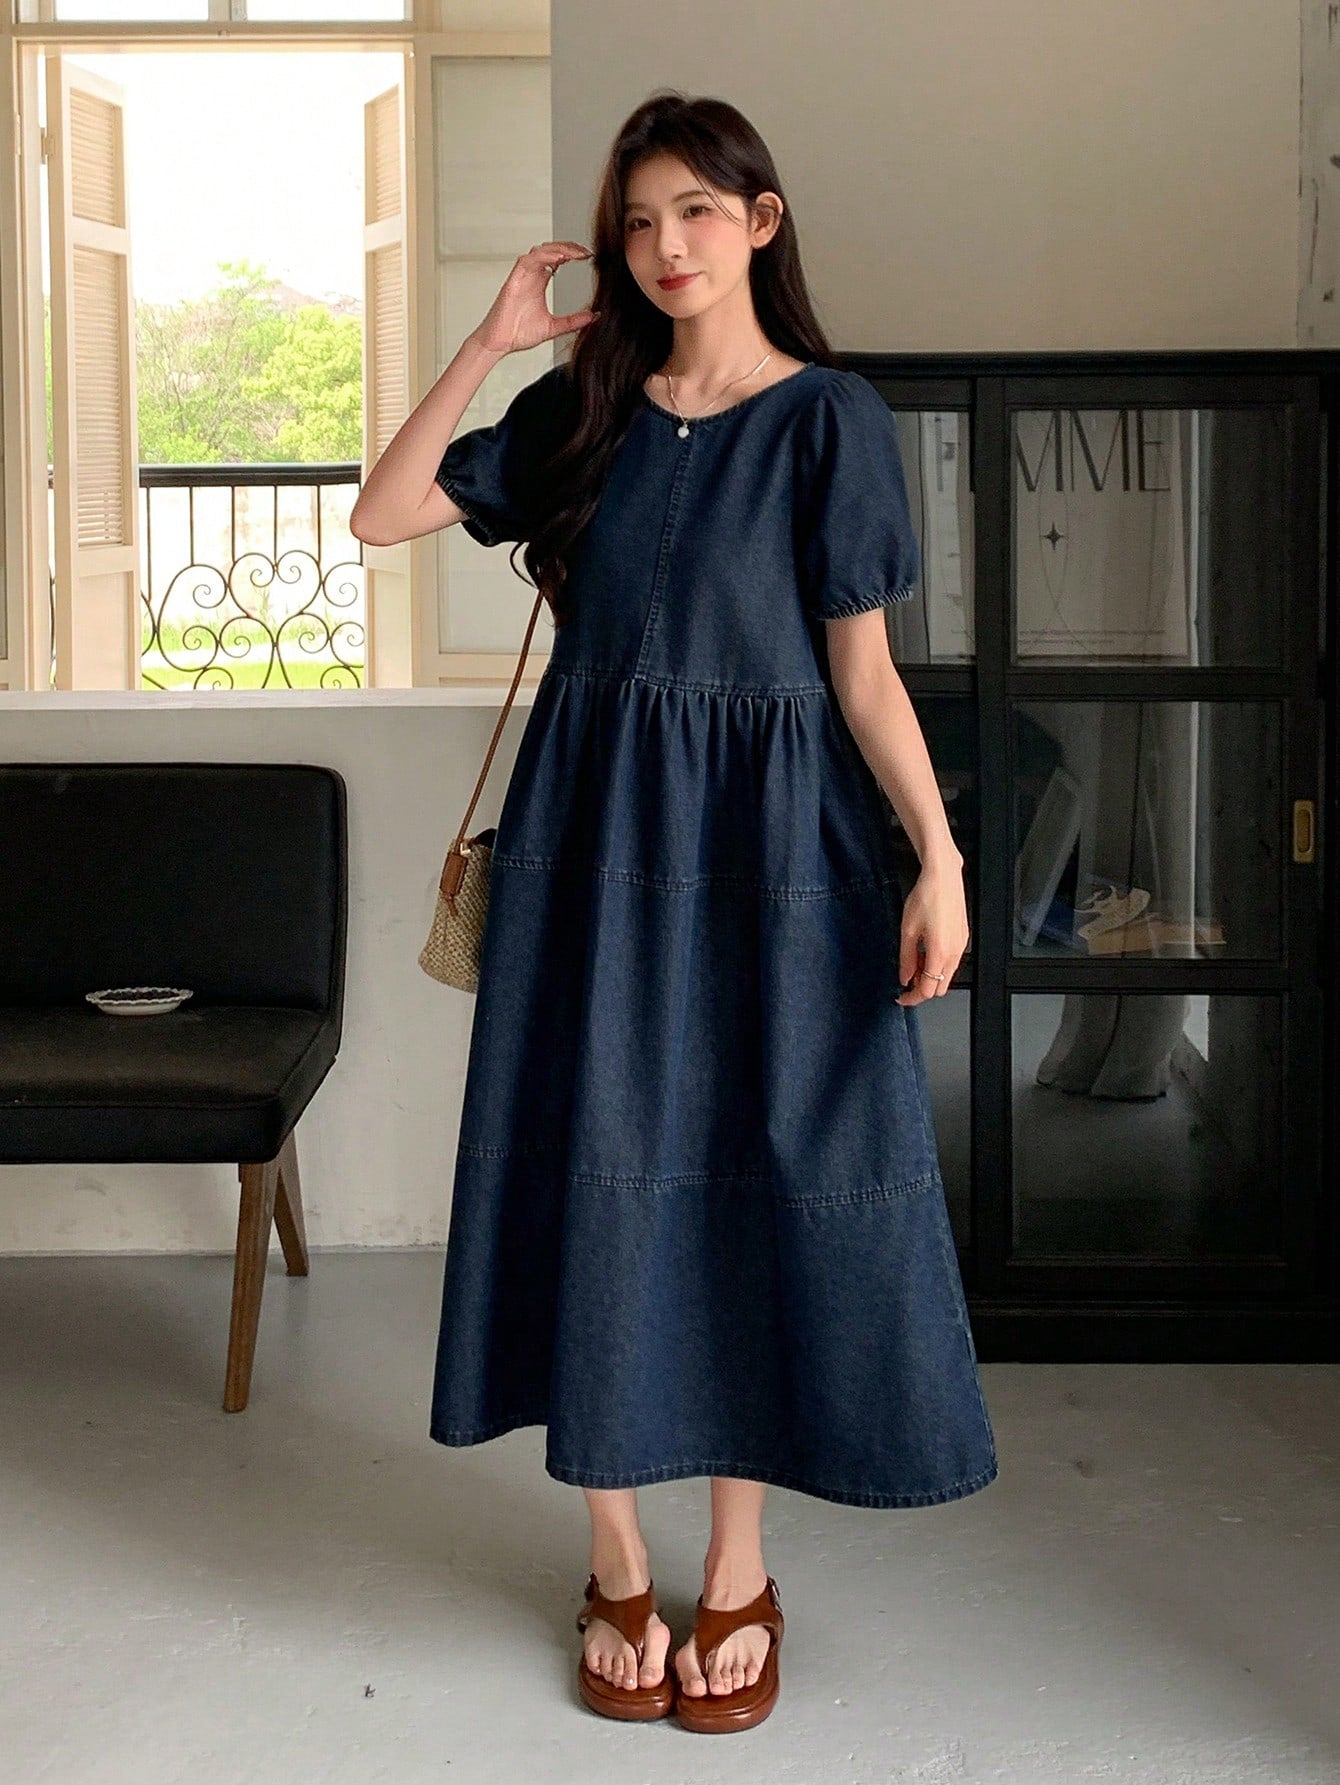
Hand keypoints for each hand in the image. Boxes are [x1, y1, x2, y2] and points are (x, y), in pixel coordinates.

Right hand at [470, 241, 598, 355]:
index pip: (557, 259)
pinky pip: (529, 260)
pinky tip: (559, 258)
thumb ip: (574, 321)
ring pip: (540, 251)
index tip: (588, 256)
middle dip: (569, 247)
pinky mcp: (513, 280)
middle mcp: (531, 275)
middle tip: (585, 251)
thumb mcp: (554, 327)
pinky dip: (544, 256)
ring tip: (575, 252)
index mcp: (539, 282)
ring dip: (558, 248)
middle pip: (550, 250)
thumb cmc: (518, 334)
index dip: (572, 254)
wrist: (499, 343)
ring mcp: (522, 276)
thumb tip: (594, 317)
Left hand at [896, 857, 969, 1005]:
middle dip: (922, 988)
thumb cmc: (926, 897)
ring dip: (930, 975)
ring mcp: (961, 946)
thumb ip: (906, 958)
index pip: (927, 990)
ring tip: (914, 959)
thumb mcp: (907, 930)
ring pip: (947, 975)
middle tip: (906, 977)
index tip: (901, 997)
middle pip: (940, 987)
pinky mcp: (963, 938)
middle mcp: (955, 953)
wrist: (943, 876)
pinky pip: (952, 962)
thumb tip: (904, 977)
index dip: (912, 998)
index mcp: (940, 954)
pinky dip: (938, 964)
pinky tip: (926, 950)